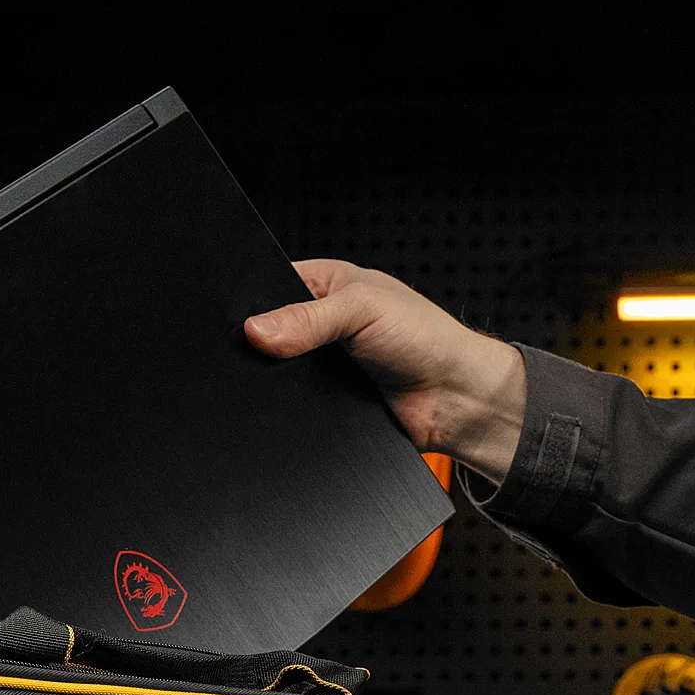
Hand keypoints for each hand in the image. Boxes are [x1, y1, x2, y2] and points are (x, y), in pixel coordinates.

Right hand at [244, 261, 525, 483]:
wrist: (453, 399)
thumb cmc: (425, 338)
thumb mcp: (361, 309)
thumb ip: (308, 318)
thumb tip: (256, 330)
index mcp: (324, 285)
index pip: (269, 287)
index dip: (251, 303)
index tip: (240, 320)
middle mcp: (318, 324)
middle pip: (267, 334)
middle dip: (265, 346)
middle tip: (269, 351)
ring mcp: (319, 364)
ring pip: (276, 375)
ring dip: (280, 381)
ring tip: (294, 378)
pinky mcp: (322, 402)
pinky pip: (292, 407)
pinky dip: (293, 409)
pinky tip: (301, 405)